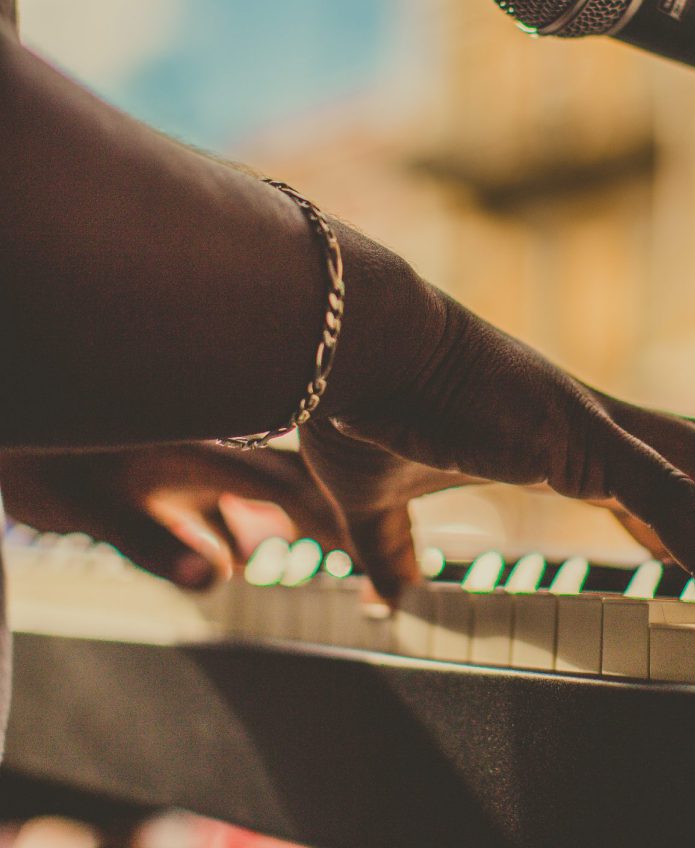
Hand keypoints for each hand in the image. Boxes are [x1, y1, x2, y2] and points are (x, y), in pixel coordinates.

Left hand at [0, 443, 343, 586]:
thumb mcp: (100, 509)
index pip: (283, 483)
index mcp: (204, 455)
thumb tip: (216, 579)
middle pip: (281, 481)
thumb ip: (158, 545)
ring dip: (273, 524)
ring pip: (252, 492)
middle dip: (315, 514)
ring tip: (293, 561)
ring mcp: (188, 463)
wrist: (19, 414)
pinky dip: (236, 529)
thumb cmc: (53, 466)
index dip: (326, 511)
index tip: (360, 536)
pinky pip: (219, 502)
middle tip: (347, 545)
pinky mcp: (167, 474)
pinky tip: (231, 558)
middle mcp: (206, 454)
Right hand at [304, 242, 694, 601]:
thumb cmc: (362, 408)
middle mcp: (593, 425)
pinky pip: (671, 498)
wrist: (346, 347)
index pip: (658, 485)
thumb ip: (391, 549)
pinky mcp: (579, 431)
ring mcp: (593, 422)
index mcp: (559, 441)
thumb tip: (386, 596)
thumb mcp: (376, 502)